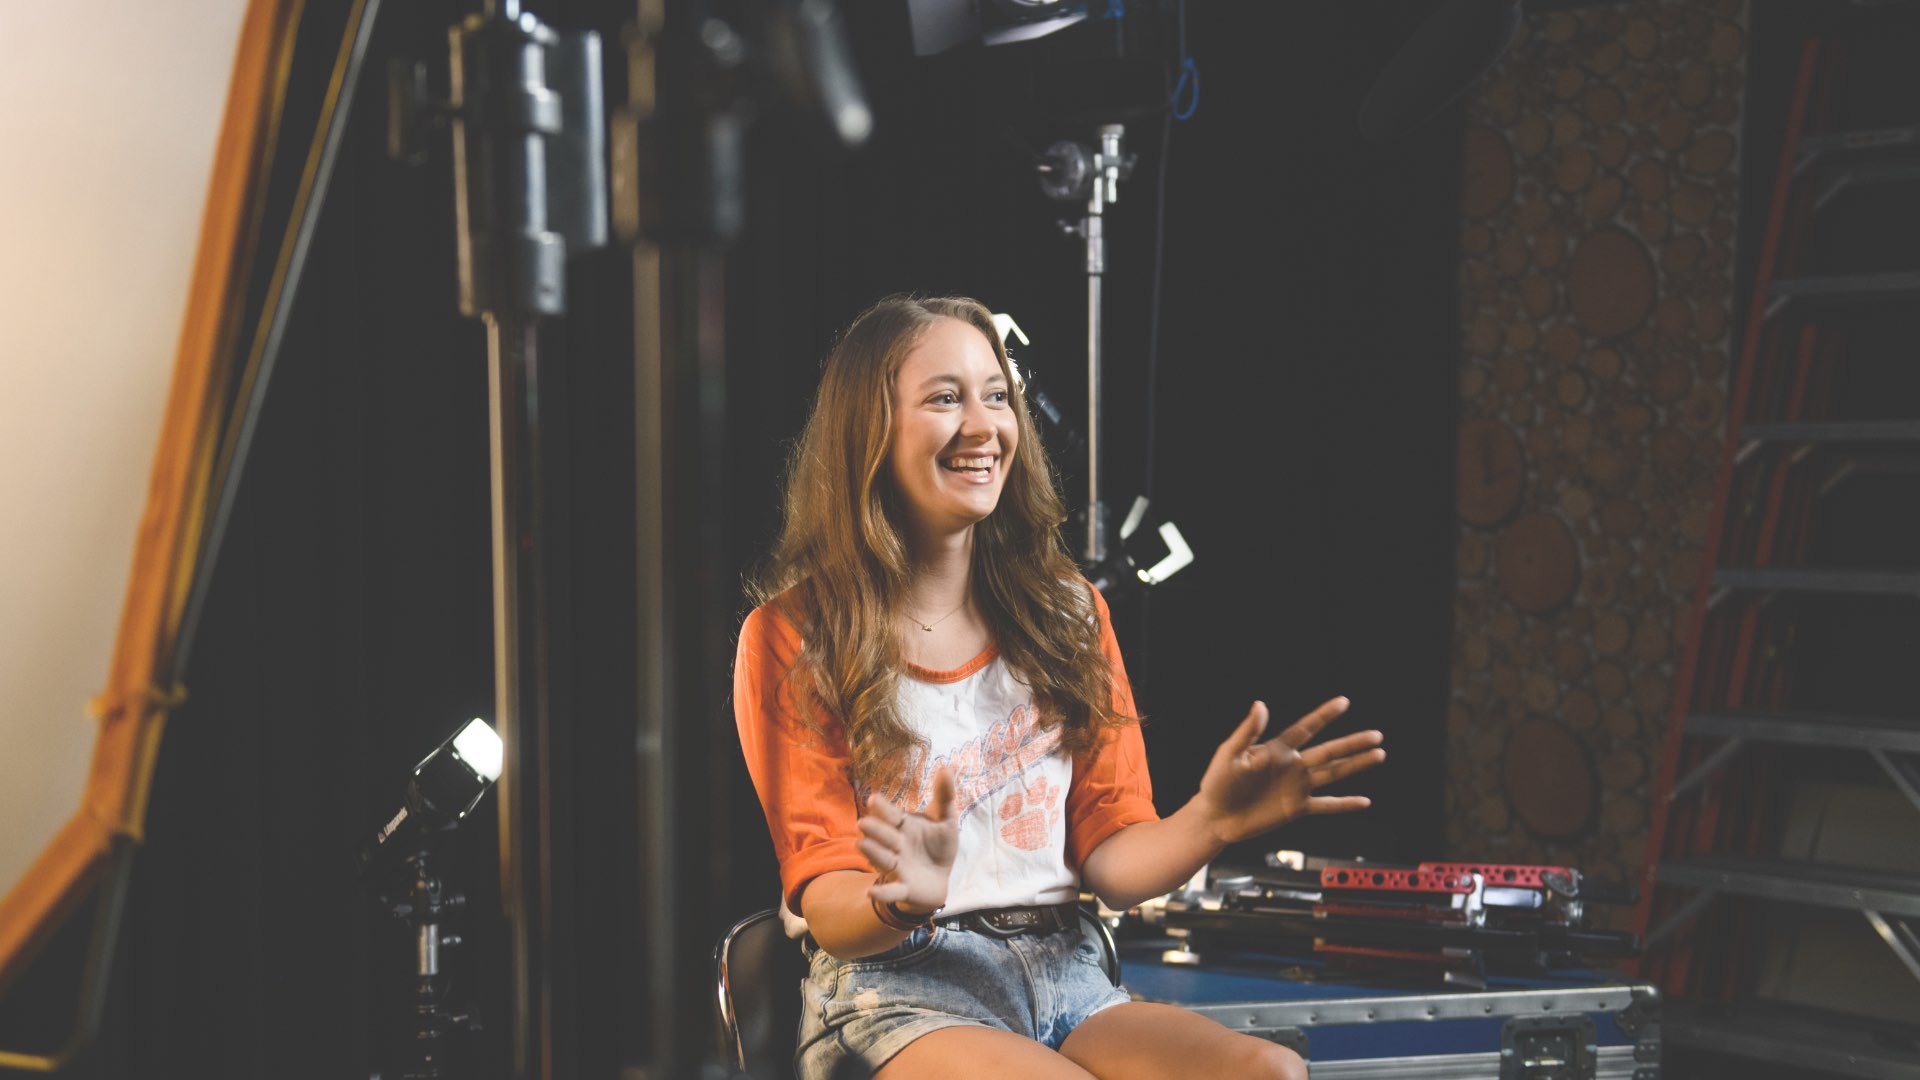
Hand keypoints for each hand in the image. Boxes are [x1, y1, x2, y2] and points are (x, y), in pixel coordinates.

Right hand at [858, 766, 958, 914]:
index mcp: (904, 826)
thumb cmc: (938, 846)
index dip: (883, 808)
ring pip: (883, 859)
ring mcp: (897, 866)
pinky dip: (882, 892)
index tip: (874, 799)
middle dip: (875, 830)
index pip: (891, 815)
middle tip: (863, 823)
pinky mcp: (904, 887)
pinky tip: (870, 891)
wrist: (940, 878)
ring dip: (872, 853)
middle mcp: (896, 845)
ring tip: (860, 845)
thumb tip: (947, 765)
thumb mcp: (945, 819)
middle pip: (883, 836)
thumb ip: (945, 795)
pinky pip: (891, 890)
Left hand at [1193, 697, 1384, 845]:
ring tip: (1379, 755)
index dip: (1324, 715)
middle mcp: (1293, 765)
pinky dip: (1345, 804)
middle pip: (1329, 751)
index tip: (1344, 702)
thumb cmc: (1218, 782)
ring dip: (1356, 765)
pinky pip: (1326, 805)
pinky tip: (1364, 801)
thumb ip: (1247, 731)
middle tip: (1377, 735)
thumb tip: (1261, 704)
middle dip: (1353, 743)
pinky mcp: (1296, 809)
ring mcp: (1297, 787)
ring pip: (1334, 774)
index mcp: (1277, 749)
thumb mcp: (1229, 753)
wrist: (1215, 816)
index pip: (1306, 728)